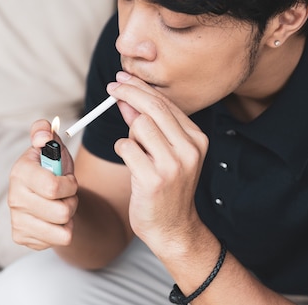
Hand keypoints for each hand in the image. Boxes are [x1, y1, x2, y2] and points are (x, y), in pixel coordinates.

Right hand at [8, 119, 78, 249]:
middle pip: (61, 212)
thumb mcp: (53, 145)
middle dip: (71, 202)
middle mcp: (14, 198)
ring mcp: (16, 220)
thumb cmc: (52, 167)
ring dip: (68, 217)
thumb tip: (44, 136)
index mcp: (20, 172)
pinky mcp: (21, 237)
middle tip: (65, 194)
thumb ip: (45, 131)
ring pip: (63, 229)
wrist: (49, 193)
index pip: (53, 188)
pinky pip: (57, 241)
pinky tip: (53, 218)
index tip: (68, 179)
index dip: (69, 185)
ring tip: (61, 205)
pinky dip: (61, 231)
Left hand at [107, 71, 208, 254]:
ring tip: (136, 153)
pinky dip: (123, 151)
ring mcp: (173, 165)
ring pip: (138, 126)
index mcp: (196, 139)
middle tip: (111, 88)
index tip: (122, 79)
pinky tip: (133, 166)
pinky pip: (126, 148)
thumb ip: (148, 125)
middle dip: (128, 93)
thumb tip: (127, 99)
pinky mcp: (154, 179)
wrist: (173, 228)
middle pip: (152, 107)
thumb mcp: (165, 152)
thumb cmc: (166, 187)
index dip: (140, 88)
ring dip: (129, 134)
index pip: (165, 103)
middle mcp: (189, 149)